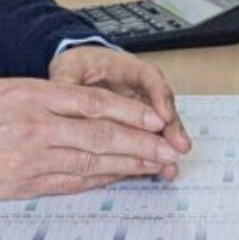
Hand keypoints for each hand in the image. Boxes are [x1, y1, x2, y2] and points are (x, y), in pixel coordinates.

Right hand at [0, 78, 183, 202]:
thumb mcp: (5, 87)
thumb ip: (46, 94)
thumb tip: (86, 103)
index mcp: (34, 96)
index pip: (95, 103)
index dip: (131, 113)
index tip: (155, 119)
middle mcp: (38, 128)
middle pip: (102, 136)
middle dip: (141, 145)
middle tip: (169, 150)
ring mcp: (33, 159)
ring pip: (92, 163)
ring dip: (128, 166)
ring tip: (156, 167)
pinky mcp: (26, 184)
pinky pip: (72, 183)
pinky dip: (99, 181)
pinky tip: (118, 179)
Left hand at [49, 45, 191, 169]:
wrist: (77, 73)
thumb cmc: (76, 68)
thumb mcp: (69, 69)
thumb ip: (67, 82)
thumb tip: (60, 90)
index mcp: (125, 67)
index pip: (148, 76)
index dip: (158, 95)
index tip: (164, 115)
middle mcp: (139, 88)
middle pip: (161, 105)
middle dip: (171, 127)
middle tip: (177, 146)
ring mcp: (140, 107)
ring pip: (160, 125)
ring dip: (166, 145)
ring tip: (171, 167)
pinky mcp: (135, 126)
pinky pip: (148, 139)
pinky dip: (152, 155)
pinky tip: (160, 172)